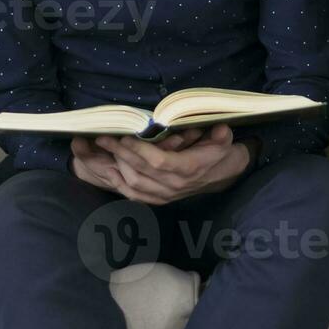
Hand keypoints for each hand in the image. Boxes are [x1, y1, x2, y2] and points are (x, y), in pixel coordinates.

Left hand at [70, 128, 216, 197]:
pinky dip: (120, 184)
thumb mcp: (225, 141)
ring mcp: (166, 194)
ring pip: (134, 184)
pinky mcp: (161, 200)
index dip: (140, 151)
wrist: (224, 174)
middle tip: (103, 138)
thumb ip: (221, 136)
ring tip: (104, 149)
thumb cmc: (220, 152)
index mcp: (188, 169)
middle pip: (140, 171)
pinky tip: (109, 171)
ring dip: (117, 166)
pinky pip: (135, 195)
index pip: (158, 162)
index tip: (125, 137)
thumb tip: (221, 129)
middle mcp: (175, 185)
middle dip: (119, 154)